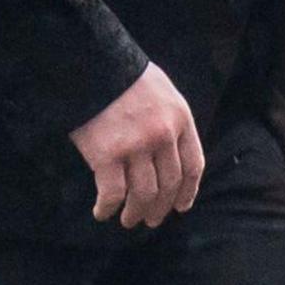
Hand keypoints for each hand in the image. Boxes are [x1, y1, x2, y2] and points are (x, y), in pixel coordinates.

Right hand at [71, 64, 202, 228]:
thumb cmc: (124, 75)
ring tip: (129, 221)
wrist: (91, 63)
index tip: (181, 206)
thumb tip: (170, 152)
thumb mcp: (163, 92)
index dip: (188, 191)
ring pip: (144, 194)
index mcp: (181, 120)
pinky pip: (113, 193)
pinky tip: (103, 212)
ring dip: (136, 213)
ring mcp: (136, 147)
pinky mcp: (106, 155)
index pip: (193, 166)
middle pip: (169, 185)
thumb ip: (171, 120)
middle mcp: (163, 137)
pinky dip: (108, 207)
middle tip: (152, 220)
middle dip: (162, 208)